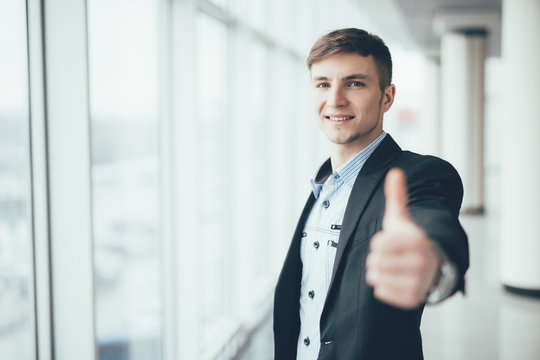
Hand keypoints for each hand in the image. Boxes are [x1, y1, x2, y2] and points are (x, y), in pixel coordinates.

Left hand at [366, 168, 439, 308]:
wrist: (430, 266)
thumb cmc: (409, 239)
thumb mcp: (402, 218)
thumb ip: (397, 195)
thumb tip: (395, 171)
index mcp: (418, 241)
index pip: (378, 244)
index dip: (380, 242)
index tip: (393, 242)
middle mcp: (422, 263)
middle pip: (374, 261)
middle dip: (378, 257)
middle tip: (392, 256)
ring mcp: (419, 283)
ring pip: (374, 276)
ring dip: (378, 270)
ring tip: (393, 266)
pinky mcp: (412, 299)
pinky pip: (379, 291)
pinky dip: (383, 285)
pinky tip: (396, 278)